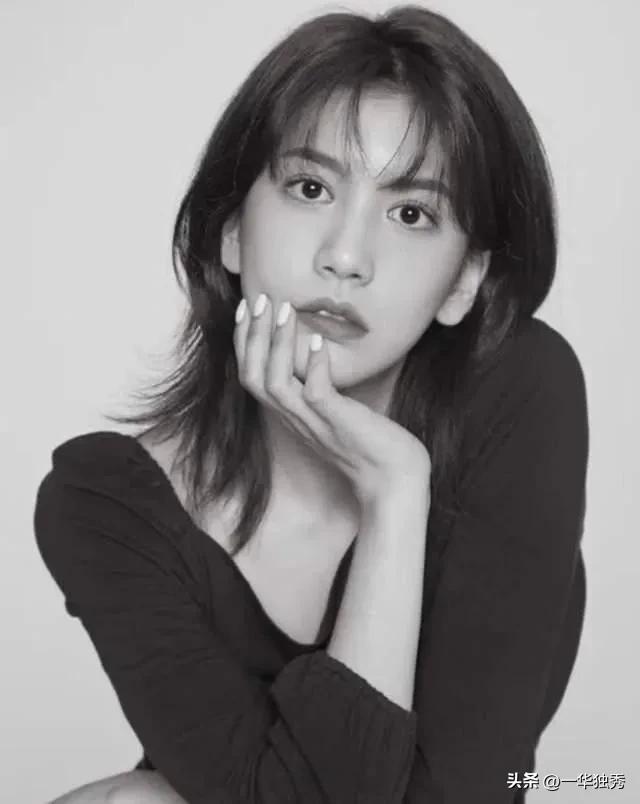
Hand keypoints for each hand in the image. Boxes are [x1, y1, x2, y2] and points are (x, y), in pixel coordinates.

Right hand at [233, 293, 430, 508]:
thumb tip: (319, 353)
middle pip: (252, 377)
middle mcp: (296, 419)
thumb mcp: (336, 410)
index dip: (244, 342)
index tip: (246, 310)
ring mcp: (315, 423)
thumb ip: (321, 387)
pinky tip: (316, 342)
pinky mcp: (338, 423)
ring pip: (275, 384)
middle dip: (250, 336)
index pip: (251, 377)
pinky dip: (313, 366)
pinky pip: (316, 394)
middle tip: (258, 300)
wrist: (395, 480)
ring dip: (275, 345)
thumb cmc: (372, 442)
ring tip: (283, 310)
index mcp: (292, 414)